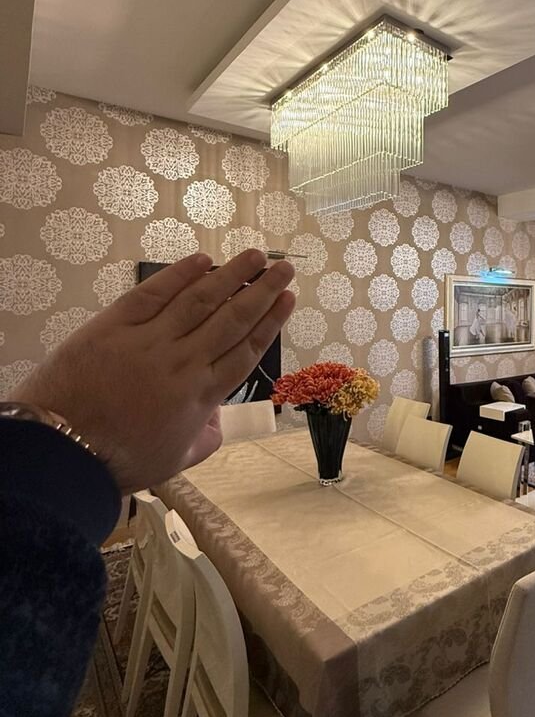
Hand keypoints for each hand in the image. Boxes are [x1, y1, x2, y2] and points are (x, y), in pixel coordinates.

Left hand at [12, 250, 294, 492]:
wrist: (64, 450)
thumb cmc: (119, 460)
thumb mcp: (175, 460)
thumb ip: (205, 439)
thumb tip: (218, 418)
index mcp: (201, 395)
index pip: (246, 350)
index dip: (271, 322)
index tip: (288, 300)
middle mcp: (184, 361)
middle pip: (233, 319)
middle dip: (262, 291)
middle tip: (284, 268)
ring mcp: (150, 340)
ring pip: (200, 299)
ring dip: (231, 275)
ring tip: (254, 255)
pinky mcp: (116, 325)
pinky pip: (154, 293)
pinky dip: (178, 275)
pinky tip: (202, 261)